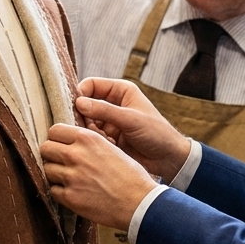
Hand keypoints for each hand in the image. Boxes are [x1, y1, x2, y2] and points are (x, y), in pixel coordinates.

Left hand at [41, 124, 156, 230]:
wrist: (139, 202)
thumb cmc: (131, 176)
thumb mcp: (112, 148)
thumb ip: (89, 144)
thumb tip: (72, 143)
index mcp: (88, 139)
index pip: (55, 130)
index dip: (57, 138)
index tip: (62, 145)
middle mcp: (76, 155)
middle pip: (45, 148)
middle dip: (52, 155)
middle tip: (62, 163)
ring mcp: (71, 177)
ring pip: (47, 170)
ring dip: (55, 174)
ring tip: (70, 179)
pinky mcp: (70, 197)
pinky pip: (53, 191)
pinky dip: (60, 192)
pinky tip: (73, 192)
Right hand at [75, 78, 189, 181]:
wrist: (169, 159)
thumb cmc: (157, 133)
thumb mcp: (131, 119)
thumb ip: (104, 111)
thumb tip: (79, 103)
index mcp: (120, 91)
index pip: (91, 85)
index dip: (80, 94)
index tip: (76, 107)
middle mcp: (113, 103)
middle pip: (85, 104)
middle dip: (84, 117)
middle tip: (89, 129)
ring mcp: (109, 121)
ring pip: (86, 122)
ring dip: (90, 131)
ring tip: (104, 140)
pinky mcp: (108, 137)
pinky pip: (92, 136)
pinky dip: (96, 141)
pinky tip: (109, 147)